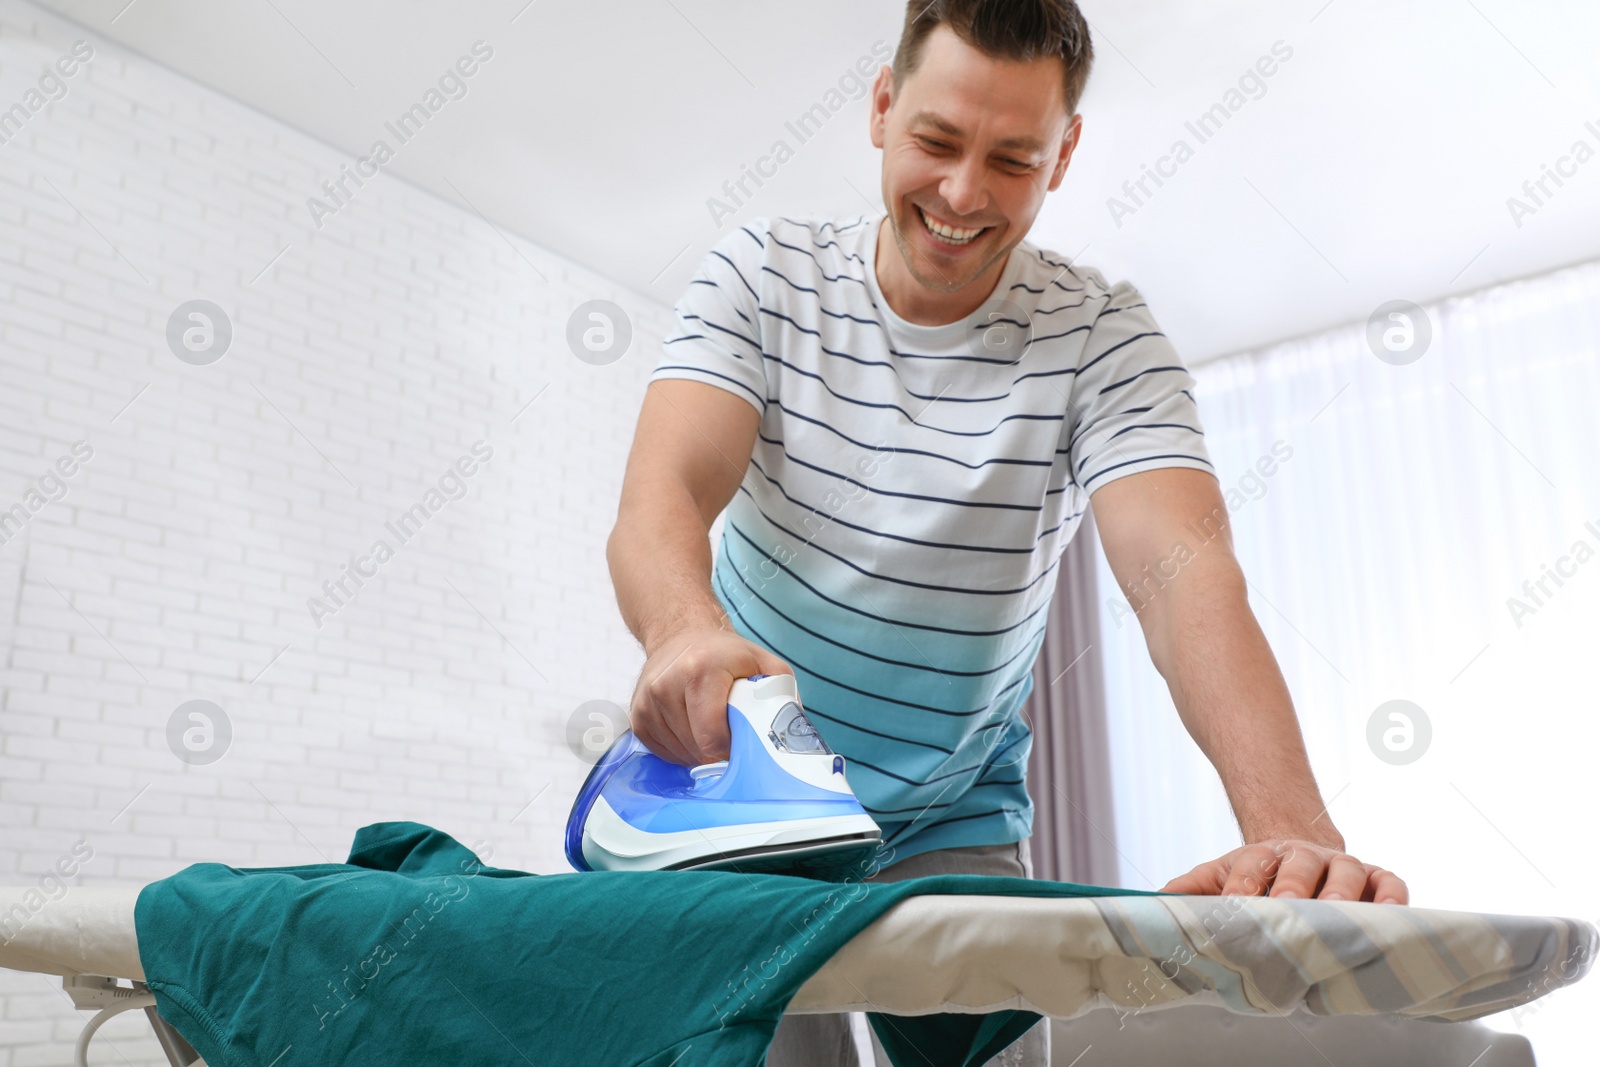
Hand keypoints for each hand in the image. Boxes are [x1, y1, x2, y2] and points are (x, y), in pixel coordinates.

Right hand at [630, 626, 791, 765]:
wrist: (681, 634)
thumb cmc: (726, 655)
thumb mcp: (764, 663)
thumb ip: (781, 694)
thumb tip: (791, 735)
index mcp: (701, 670)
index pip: (712, 736)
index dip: (730, 752)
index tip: (741, 748)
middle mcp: (667, 683)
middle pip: (696, 749)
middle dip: (716, 753)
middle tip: (729, 736)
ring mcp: (648, 700)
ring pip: (679, 753)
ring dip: (697, 753)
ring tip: (710, 730)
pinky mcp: (637, 714)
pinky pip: (661, 751)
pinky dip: (679, 750)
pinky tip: (691, 731)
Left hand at [1160, 839, 1408, 903]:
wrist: (1297, 853)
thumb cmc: (1256, 877)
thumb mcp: (1219, 876)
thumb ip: (1190, 889)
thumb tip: (1154, 902)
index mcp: (1264, 856)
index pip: (1252, 866)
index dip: (1243, 884)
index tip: (1235, 904)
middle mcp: (1306, 857)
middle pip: (1302, 865)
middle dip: (1295, 886)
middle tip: (1289, 907)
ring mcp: (1344, 866)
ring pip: (1349, 873)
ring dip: (1343, 893)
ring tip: (1336, 914)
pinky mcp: (1377, 878)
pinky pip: (1391, 882)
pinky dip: (1395, 897)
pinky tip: (1392, 915)